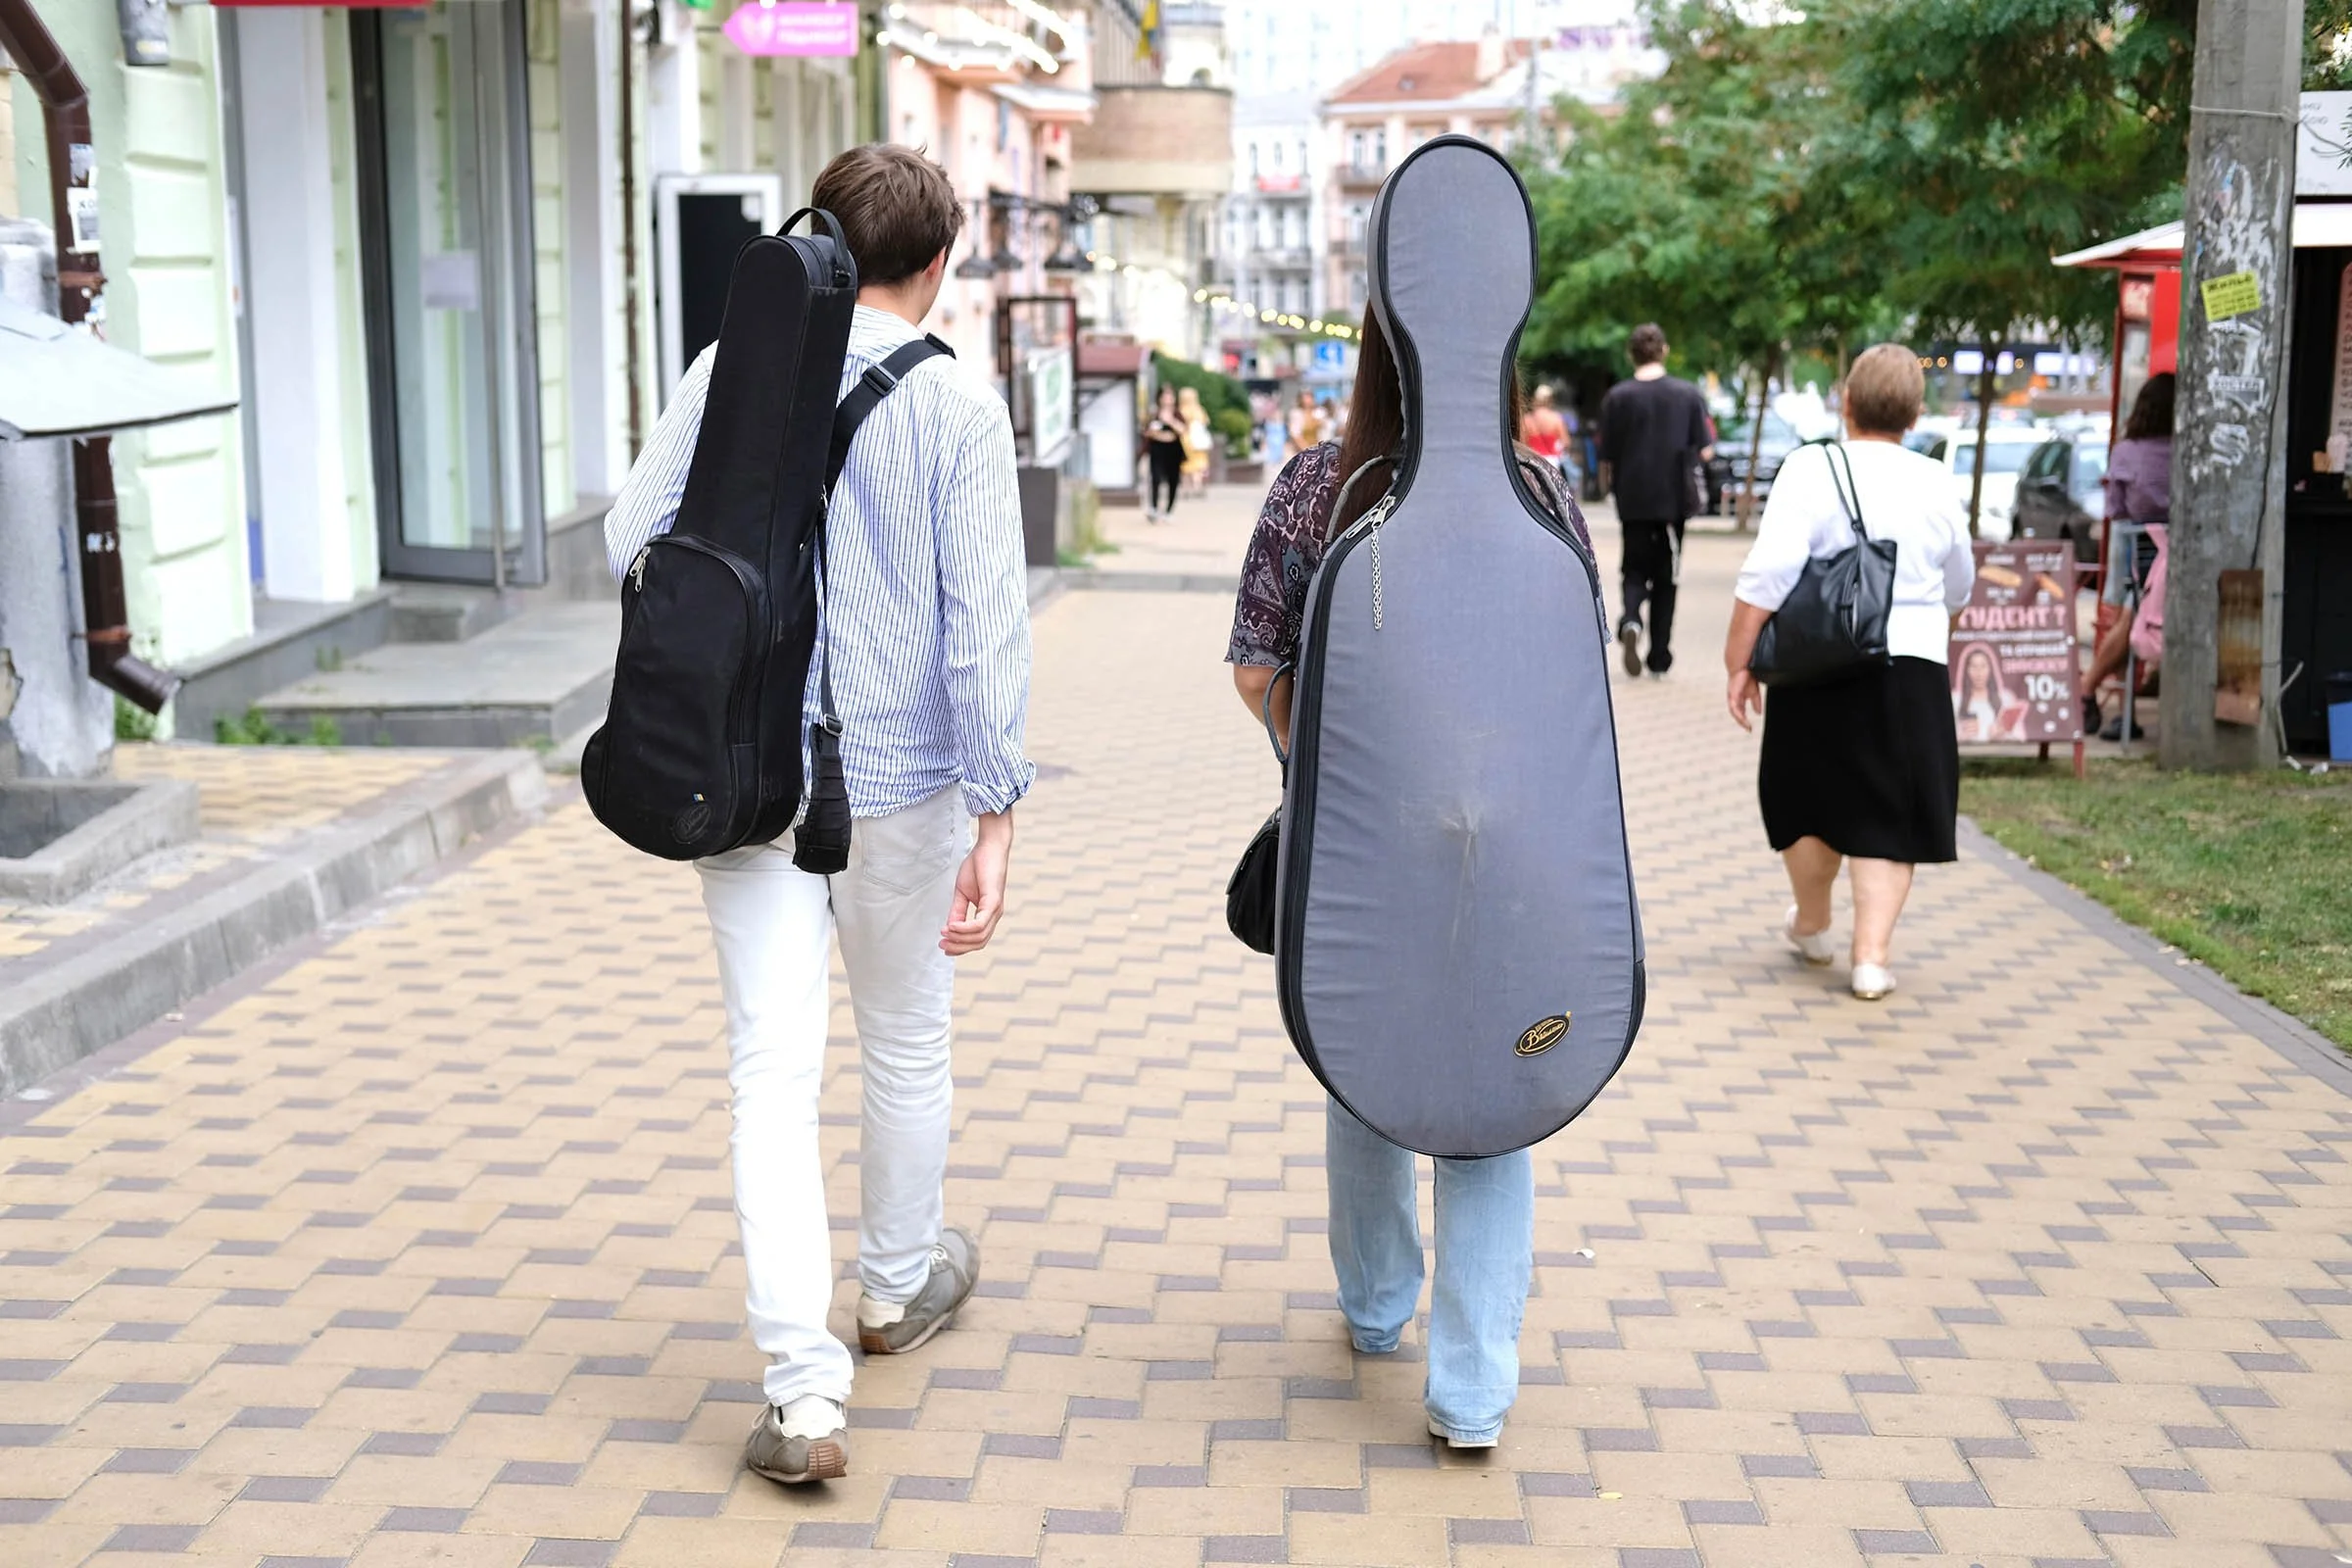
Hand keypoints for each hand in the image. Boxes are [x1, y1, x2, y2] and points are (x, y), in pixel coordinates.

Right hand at [941, 811, 1012, 955]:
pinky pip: (980, 924)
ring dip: (959, 939)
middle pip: (979, 943)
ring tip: (944, 934)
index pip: (977, 939)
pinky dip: (964, 928)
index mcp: (988, 914)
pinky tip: (951, 927)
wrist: (990, 847)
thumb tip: (949, 928)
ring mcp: (996, 910)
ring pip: (979, 937)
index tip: (943, 946)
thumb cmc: (978, 866)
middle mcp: (994, 915)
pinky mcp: (993, 902)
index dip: (960, 947)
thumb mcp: (962, 893)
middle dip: (958, 947)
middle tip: (941, 945)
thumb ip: (957, 911)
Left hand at [1726, 668, 1762, 731]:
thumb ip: (1756, 702)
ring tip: (1747, 725)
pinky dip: (1739, 714)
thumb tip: (1759, 712)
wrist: (1743, 666)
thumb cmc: (1746, 676)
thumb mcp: (1754, 692)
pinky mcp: (1733, 695)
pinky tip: (1744, 718)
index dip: (1744, 720)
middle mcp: (1734, 699)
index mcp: (1738, 699)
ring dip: (1740, 719)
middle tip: (1749, 729)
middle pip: (1737, 713)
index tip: (1750, 727)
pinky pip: (1734, 707)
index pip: (1740, 712)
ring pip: (1734, 712)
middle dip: (1742, 722)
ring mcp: (1732, 697)